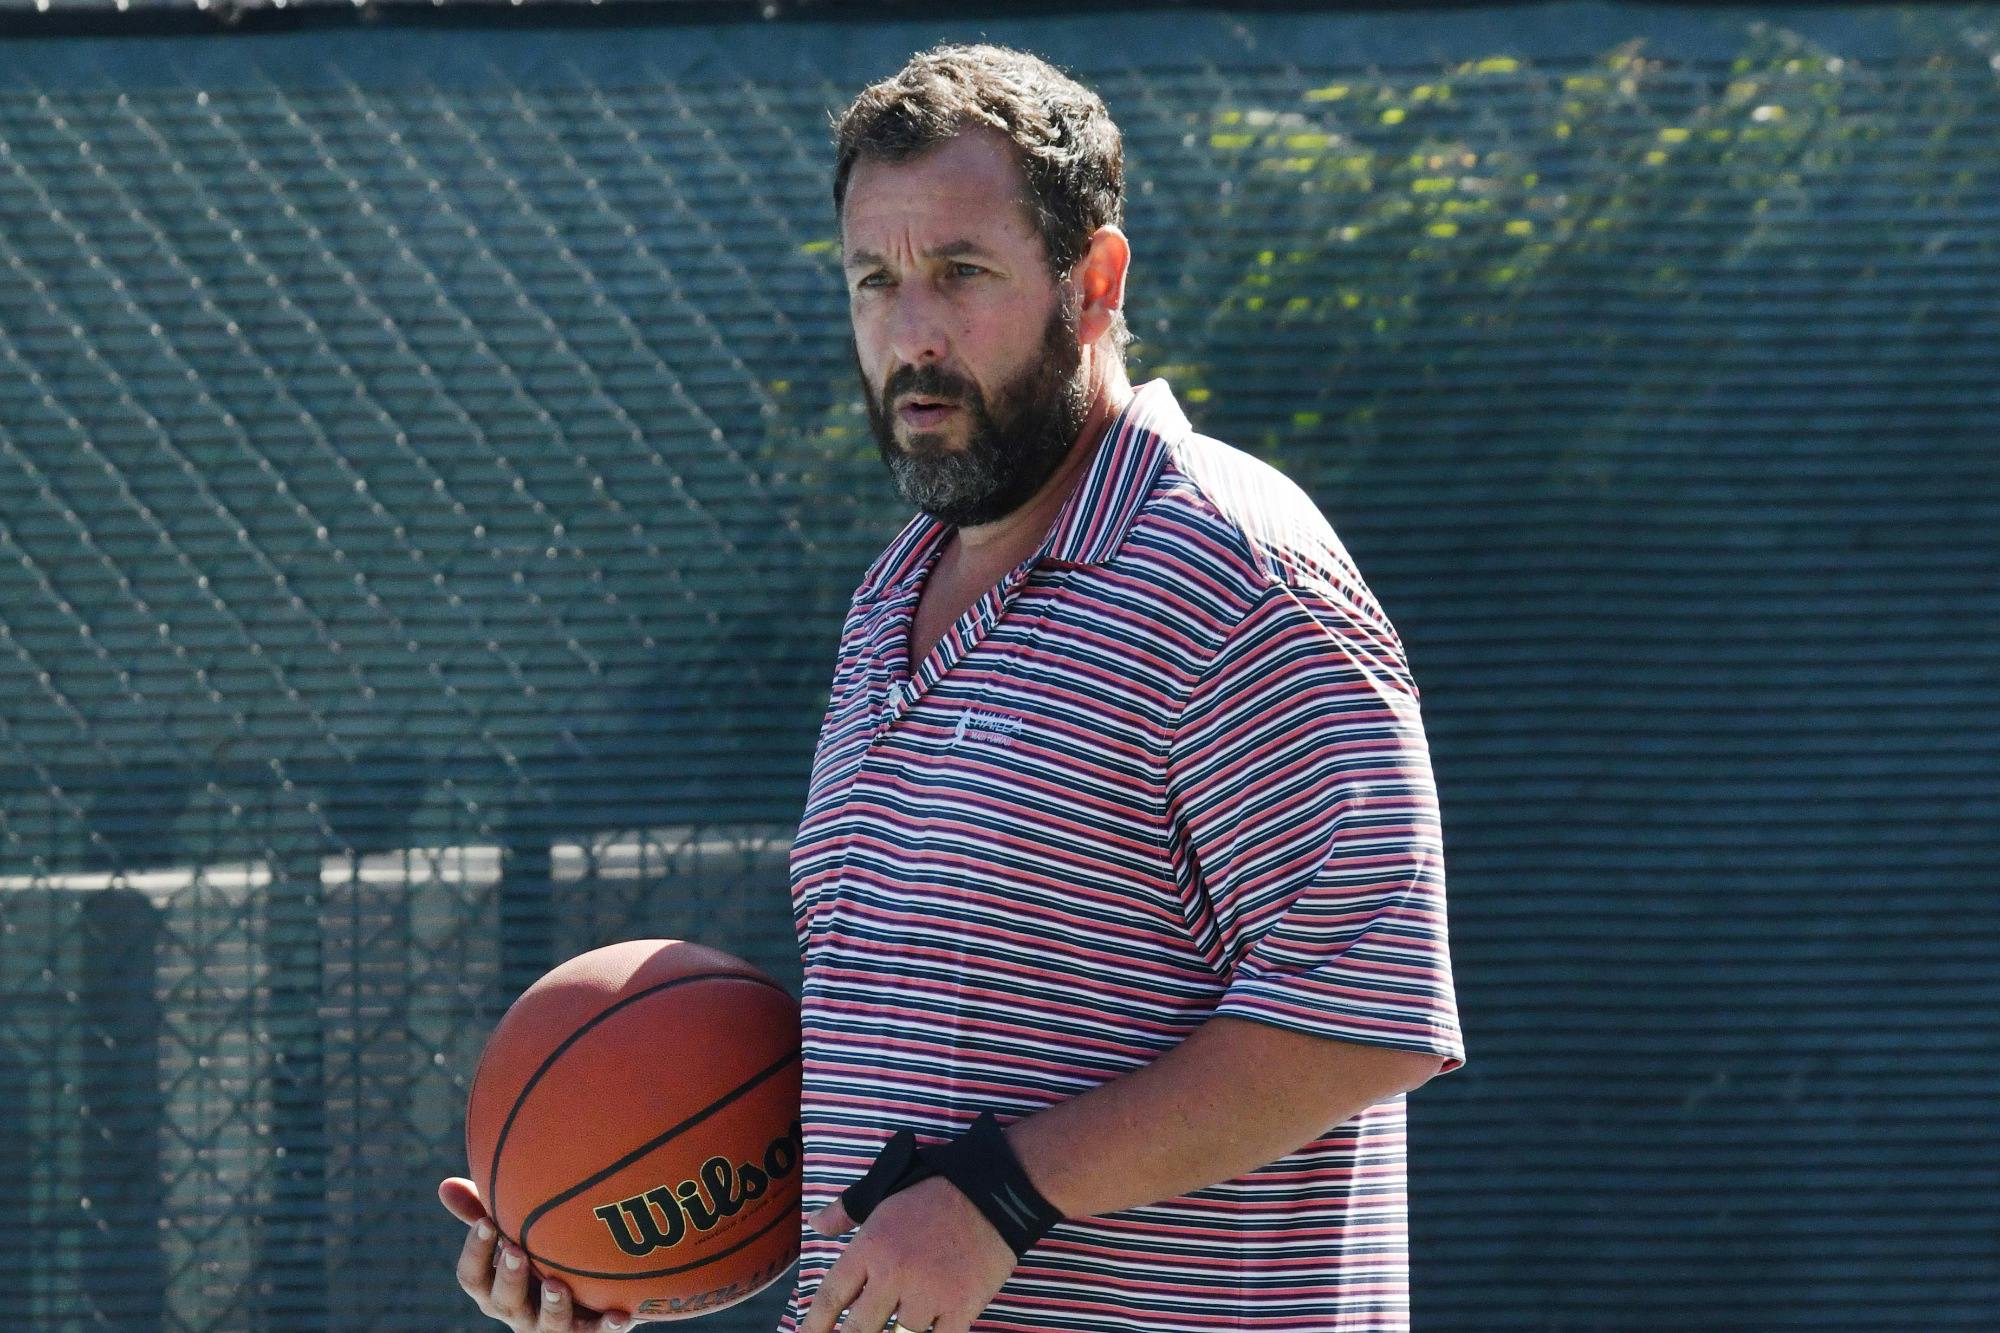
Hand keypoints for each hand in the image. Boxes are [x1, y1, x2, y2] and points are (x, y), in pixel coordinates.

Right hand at [439, 1177, 632, 1331]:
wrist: (584, 1294)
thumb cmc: (537, 1256)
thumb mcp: (511, 1237)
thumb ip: (482, 1214)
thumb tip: (445, 1185)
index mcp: (493, 1289)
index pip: (472, 1277)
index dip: (476, 1252)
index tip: (486, 1221)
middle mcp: (517, 1312)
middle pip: (504, 1302)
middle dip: (509, 1278)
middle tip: (516, 1250)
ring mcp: (549, 1328)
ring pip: (547, 1325)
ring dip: (552, 1306)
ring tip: (558, 1285)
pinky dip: (606, 1326)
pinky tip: (619, 1314)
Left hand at [796, 1176, 1016, 1332]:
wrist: (994, 1190)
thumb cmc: (935, 1187)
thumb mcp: (883, 1188)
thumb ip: (845, 1211)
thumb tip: (815, 1225)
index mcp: (871, 1246)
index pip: (831, 1297)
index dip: (813, 1325)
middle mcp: (894, 1275)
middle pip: (858, 1330)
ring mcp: (929, 1295)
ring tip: (890, 1332)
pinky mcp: (961, 1308)